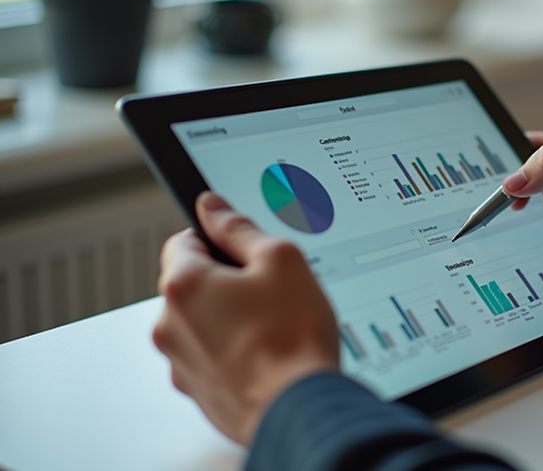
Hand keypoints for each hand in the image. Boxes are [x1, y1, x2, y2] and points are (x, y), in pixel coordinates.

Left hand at [153, 192, 338, 445]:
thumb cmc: (292, 338)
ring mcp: (181, 362)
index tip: (244, 248)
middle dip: (228, 282)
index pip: (185, 239)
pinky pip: (212, 357)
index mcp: (184, 284)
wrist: (298, 409)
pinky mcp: (198, 391)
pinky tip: (269, 354)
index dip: (219, 238)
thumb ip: (240, 228)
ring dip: (230, 319)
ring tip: (275, 327)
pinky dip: (234, 352)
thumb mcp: (281, 260)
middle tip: (271, 290)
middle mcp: (170, 324)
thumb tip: (213, 206)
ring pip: (203, 322)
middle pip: (194, 283)